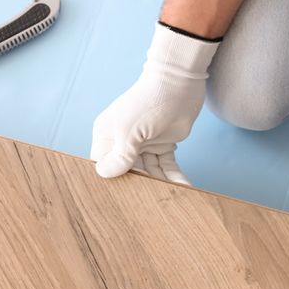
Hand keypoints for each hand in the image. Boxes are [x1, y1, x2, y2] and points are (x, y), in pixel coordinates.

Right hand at [90, 24, 217, 184]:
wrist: (179, 82)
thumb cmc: (147, 102)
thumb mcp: (128, 132)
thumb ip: (119, 156)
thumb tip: (104, 175)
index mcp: (106, 136)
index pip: (104, 165)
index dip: (113, 181)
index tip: (123, 198)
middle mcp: (122, 142)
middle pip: (129, 172)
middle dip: (140, 186)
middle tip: (150, 206)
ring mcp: (144, 144)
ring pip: (150, 172)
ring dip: (161, 184)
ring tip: (170, 199)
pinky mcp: (164, 145)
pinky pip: (167, 167)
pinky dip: (175, 177)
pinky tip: (185, 188)